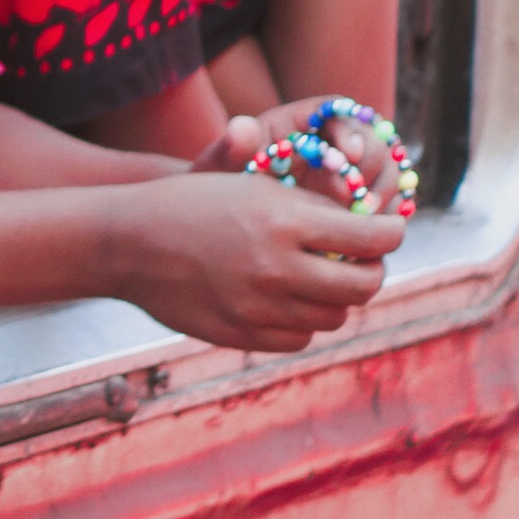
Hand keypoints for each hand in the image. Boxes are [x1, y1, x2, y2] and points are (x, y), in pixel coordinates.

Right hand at [96, 171, 403, 352]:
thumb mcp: (249, 182)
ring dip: (338, 297)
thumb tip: (367, 215)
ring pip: (334, 315)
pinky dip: (306, 319)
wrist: (127, 243)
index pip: (370, 238)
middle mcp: (276, 267)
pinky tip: (291, 298)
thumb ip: (310, 201)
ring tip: (325, 276)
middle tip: (366, 259)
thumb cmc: (191, 202)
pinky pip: (300, 337)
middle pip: (362, 285)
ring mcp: (259, 306)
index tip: (390, 229)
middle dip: (373, 271)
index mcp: (282, 220)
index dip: (390, 233)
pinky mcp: (243, 334)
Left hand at [195, 98, 395, 208]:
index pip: (336, 110)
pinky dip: (388, 217)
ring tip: (366, 220)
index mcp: (298, 122)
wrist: (225, 225)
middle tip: (361, 201)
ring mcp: (350, 172)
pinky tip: (374, 236)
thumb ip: (227, 149)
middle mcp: (331, 143)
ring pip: (389, 172)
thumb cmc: (219, 189)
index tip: (349, 154)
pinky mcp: (360, 203)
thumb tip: (242, 127)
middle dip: (373, 167)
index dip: (350, 128)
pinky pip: (389, 204)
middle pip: (373, 139)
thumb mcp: (217, 170)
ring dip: (385, 194)